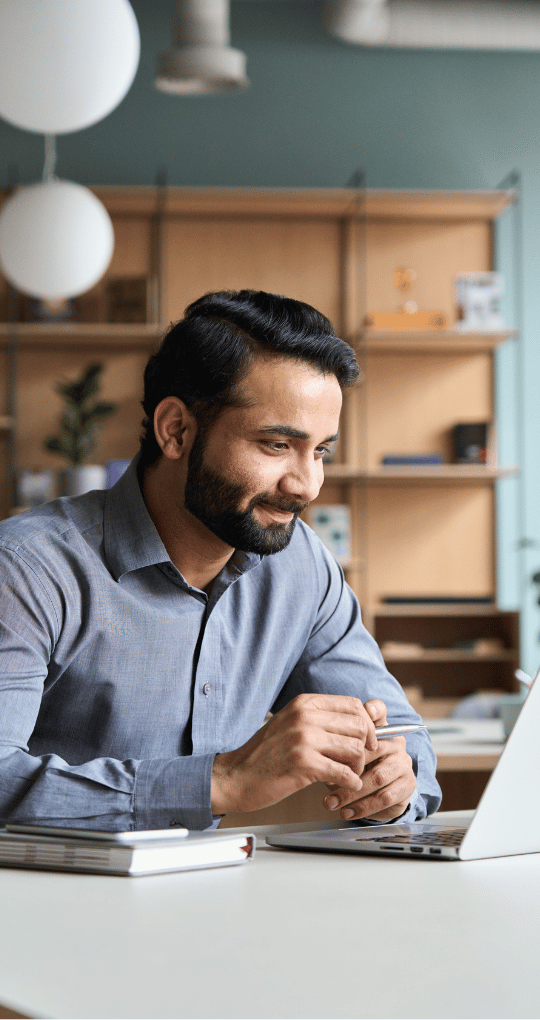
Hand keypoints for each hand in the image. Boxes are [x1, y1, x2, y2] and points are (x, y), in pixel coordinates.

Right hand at [211, 693, 378, 814]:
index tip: (368, 741)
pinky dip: (350, 782)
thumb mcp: (291, 724)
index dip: (367, 725)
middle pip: (359, 727)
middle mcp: (305, 716)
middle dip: (365, 748)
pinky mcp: (304, 764)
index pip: (353, 705)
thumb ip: (320, 719)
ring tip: (347, 775)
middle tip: (357, 762)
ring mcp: (304, 739)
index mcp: (304, 703)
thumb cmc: (265, 754)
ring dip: (357, 767)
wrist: (236, 776)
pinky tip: (343, 786)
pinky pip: (344, 772)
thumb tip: (361, 719)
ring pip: (355, 750)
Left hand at [323, 700, 416, 821]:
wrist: (376, 797)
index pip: (380, 711)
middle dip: (346, 767)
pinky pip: (384, 797)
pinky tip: (347, 812)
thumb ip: (335, 749)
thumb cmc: (355, 769)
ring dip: (351, 793)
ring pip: (377, 777)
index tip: (363, 712)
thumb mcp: (342, 756)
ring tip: (331, 802)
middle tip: (325, 779)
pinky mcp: (407, 785)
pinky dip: (362, 807)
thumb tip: (319, 755)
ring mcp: (404, 763)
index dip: (372, 710)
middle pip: (372, 750)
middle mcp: (395, 742)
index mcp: (380, 729)